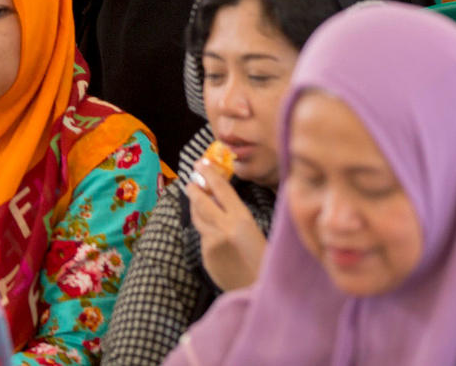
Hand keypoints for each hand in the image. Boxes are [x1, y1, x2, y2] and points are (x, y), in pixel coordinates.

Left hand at [188, 158, 266, 291]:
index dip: (209, 173)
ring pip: (198, 218)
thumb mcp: (257, 232)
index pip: (221, 189)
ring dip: (196, 207)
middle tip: (190, 181)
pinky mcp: (205, 256)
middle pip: (201, 201)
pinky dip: (206, 232)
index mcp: (242, 219)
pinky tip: (213, 234)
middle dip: (194, 188)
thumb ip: (238, 217)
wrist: (260, 291)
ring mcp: (212, 242)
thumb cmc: (265, 261)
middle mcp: (224, 228)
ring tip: (195, 200)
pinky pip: (203, 238)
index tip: (200, 164)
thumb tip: (221, 202)